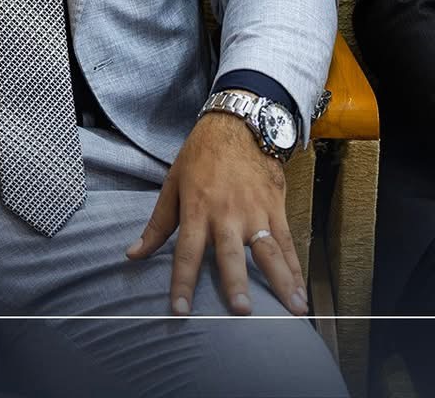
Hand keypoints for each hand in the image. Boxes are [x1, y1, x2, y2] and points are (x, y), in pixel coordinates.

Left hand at [127, 110, 306, 316]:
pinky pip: (287, 242)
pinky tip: (301, 290)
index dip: (182, 282)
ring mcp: (255, 212)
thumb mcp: (173, 184)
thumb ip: (157, 225)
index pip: (186, 253)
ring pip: (269, 252)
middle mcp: (227, 215)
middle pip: (231, 255)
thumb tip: (133, 254)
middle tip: (242, 310)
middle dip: (237, 283)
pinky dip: (295, 267)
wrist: (238, 125)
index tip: (180, 311)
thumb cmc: (200, 155)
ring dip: (281, 281)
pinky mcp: (275, 208)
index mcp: (197, 210)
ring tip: (293, 310)